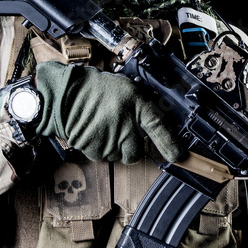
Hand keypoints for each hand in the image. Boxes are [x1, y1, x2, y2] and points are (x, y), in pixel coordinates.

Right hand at [34, 61, 184, 163]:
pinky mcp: (92, 148)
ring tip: (105, 127)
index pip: (158, 128)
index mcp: (137, 105)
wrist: (68, 93)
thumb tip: (160, 128)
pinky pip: (102, 157)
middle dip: (130, 148)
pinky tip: (95, 132)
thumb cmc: (102, 90)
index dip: (170, 144)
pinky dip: (99, 149)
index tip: (179, 157)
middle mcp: (125, 123)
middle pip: (135, 154)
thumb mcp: (129, 91)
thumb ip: (145, 109)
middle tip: (121, 133)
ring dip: (114, 148)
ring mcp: (108, 138)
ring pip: (117, 156)